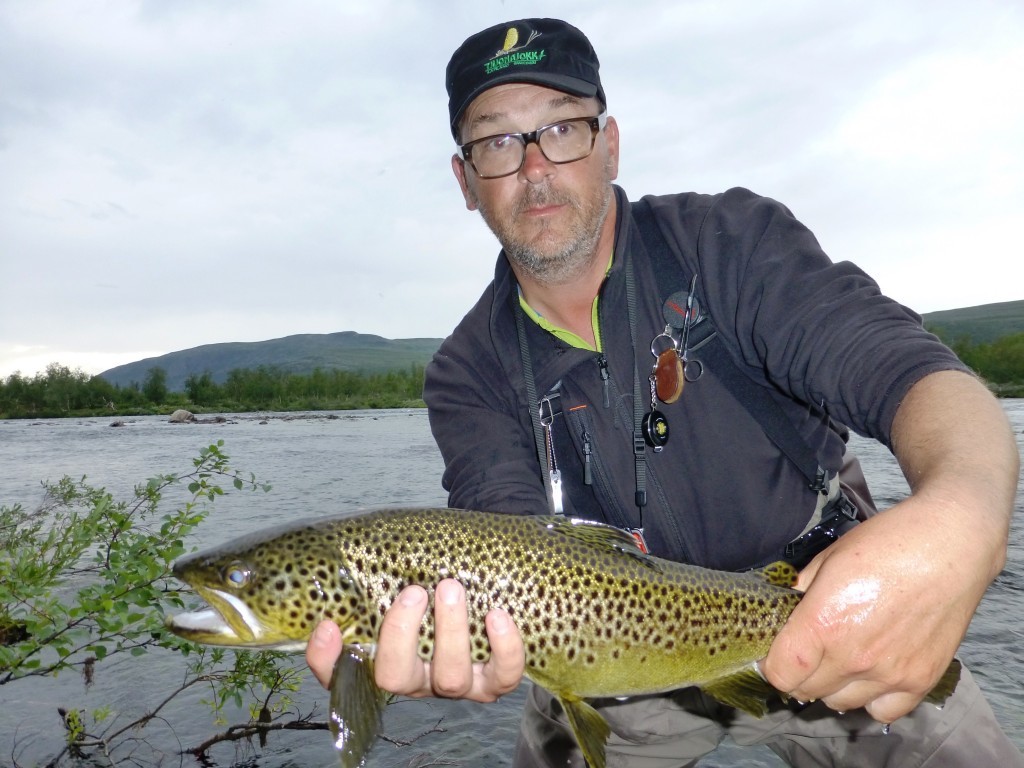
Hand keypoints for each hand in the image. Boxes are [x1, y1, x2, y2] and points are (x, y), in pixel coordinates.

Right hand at [305, 578, 524, 701]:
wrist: (478, 590)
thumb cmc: (428, 589)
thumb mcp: (394, 585)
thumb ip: (365, 588)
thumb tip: (331, 608)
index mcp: (383, 661)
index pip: (340, 677)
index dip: (327, 661)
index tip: (329, 625)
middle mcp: (417, 680)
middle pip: (396, 679)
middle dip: (402, 634)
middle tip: (414, 591)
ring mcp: (456, 684)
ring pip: (450, 678)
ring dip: (451, 632)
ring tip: (451, 588)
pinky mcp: (494, 681)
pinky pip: (504, 675)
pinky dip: (504, 647)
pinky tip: (497, 615)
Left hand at [761, 494, 994, 722]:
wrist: (948, 545)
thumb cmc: (887, 543)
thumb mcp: (827, 559)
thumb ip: (801, 593)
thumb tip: (784, 613)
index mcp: (822, 624)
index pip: (780, 673)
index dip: (771, 665)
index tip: (774, 654)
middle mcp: (853, 657)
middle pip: (806, 691)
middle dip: (798, 673)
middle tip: (806, 652)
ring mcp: (888, 674)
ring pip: (840, 703)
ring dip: (832, 686)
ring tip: (839, 659)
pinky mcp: (920, 680)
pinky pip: (882, 711)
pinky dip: (870, 699)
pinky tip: (870, 675)